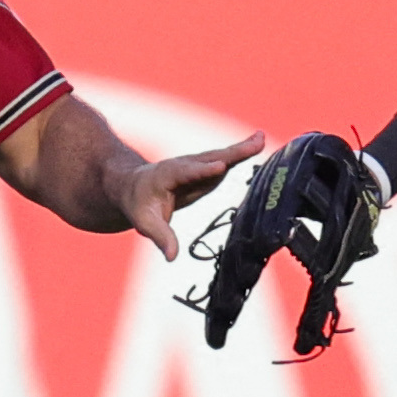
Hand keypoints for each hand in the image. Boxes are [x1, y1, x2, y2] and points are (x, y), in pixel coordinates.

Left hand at [120, 131, 266, 259]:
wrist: (135, 188)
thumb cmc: (139, 205)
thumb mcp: (145, 222)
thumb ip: (160, 237)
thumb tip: (172, 256)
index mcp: (167, 176)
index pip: (187, 174)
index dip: (204, 171)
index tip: (221, 166)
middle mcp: (185, 166)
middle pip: (210, 159)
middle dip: (231, 153)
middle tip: (254, 144)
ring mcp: (197, 166)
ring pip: (221, 156)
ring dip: (241, 149)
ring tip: (261, 140)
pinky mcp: (206, 169)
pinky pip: (226, 161)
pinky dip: (241, 153)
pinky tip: (258, 144)